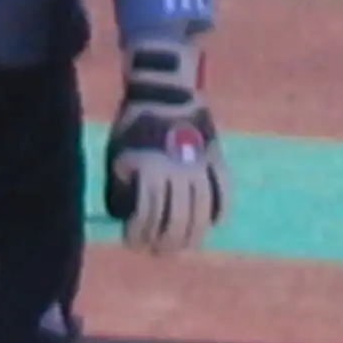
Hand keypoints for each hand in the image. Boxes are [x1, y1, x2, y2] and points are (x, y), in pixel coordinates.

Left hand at [103, 38, 228, 253]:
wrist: (163, 91)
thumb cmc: (134, 125)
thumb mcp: (118, 155)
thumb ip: (122, 186)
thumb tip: (126, 218)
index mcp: (149, 171)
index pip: (146, 217)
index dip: (139, 235)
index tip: (133, 243)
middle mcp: (177, 173)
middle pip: (176, 222)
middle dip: (165, 242)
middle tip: (158, 250)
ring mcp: (201, 167)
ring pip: (201, 214)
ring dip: (191, 236)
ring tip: (183, 245)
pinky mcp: (217, 159)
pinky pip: (223, 193)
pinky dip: (219, 211)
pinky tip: (212, 223)